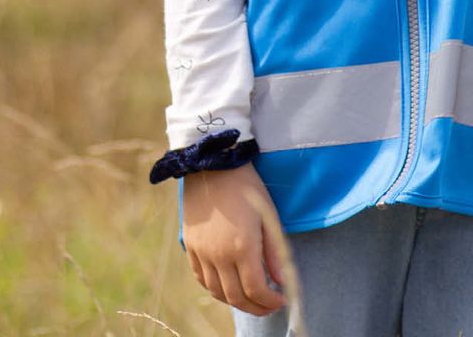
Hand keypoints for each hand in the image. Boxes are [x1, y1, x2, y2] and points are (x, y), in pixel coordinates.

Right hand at [182, 163, 287, 315]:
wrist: (213, 165)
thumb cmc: (247, 187)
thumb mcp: (268, 215)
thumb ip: (274, 252)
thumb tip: (282, 282)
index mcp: (242, 246)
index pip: (256, 289)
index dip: (270, 301)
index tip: (281, 301)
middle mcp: (220, 255)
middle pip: (236, 296)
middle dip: (255, 307)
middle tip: (268, 305)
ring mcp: (202, 252)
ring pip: (217, 292)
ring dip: (235, 300)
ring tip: (250, 297)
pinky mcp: (190, 246)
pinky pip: (201, 278)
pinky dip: (215, 289)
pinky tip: (227, 285)